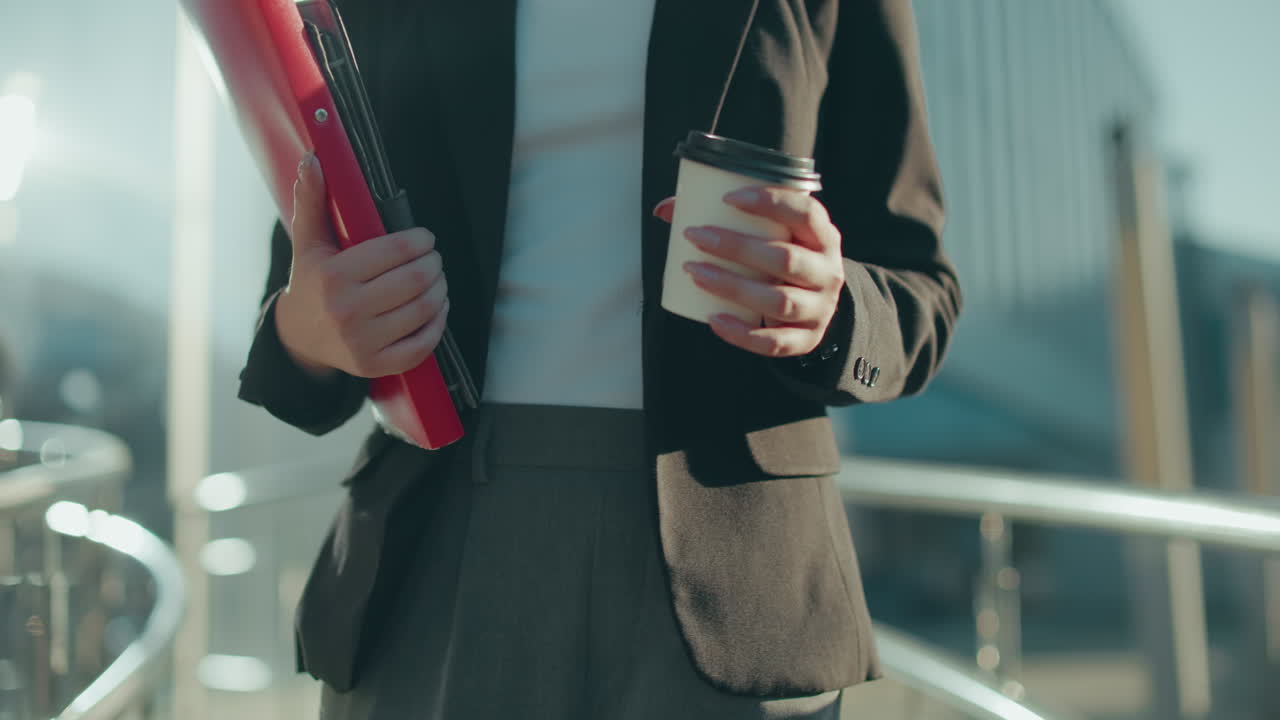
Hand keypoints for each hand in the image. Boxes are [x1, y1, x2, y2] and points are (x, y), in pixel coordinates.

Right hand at [275, 153, 449, 379]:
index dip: (421, 240)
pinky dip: (438, 323)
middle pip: (417, 279)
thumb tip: (314, 159)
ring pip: (425, 308)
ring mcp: (362, 342)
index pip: (397, 250)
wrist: (299, 337)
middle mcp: (347, 310)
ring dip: (441, 289)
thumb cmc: (311, 282)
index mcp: (332, 276)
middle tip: (433, 258)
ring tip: (437, 279)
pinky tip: (436, 308)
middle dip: (434, 263)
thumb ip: (312, 200)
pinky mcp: (376, 365)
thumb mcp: (308, 242)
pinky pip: (424, 344)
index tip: (425, 238)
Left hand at [652, 188, 844, 356]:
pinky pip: (775, 342)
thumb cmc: (785, 258)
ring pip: (779, 301)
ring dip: (733, 287)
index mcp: (823, 236)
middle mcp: (828, 272)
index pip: (805, 212)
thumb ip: (726, 217)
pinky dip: (741, 333)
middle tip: (696, 237)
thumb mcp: (774, 235)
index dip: (770, 202)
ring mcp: (820, 308)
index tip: (728, 198)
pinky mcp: (807, 339)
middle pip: (785, 259)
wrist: (816, 305)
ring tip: (696, 273)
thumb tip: (665, 209)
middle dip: (737, 247)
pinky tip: (713, 319)